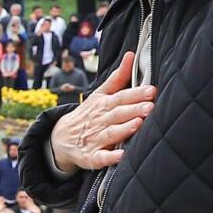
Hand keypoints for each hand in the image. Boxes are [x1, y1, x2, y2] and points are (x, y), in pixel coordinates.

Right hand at [48, 52, 154, 171]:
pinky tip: (121, 156)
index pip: (121, 97)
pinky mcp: (91, 157)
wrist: (61, 138)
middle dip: (133, 110)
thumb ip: (118, 77)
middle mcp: (99, 121)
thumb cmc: (88, 114)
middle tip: (150, 107)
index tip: (151, 90)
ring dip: (124, 129)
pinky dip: (110, 157)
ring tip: (138, 125)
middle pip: (117, 114)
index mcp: (103, 105)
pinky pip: (101, 158)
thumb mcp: (99, 94)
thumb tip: (131, 54)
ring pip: (110, 133)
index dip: (136, 94)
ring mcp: (95, 139)